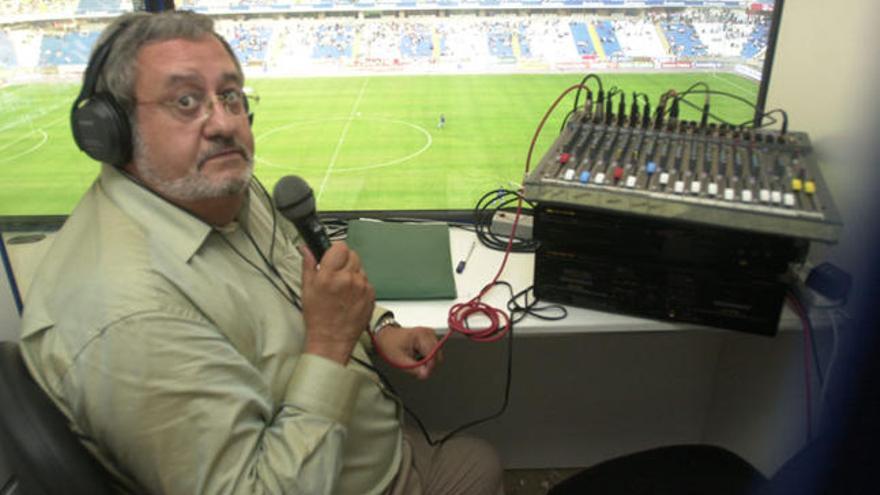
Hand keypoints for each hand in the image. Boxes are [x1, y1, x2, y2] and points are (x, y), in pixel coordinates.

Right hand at [300, 242, 374, 363]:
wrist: (332, 339)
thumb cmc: (318, 318)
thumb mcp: (306, 289)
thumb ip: (308, 265)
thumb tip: (307, 249)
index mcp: (329, 276)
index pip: (340, 246)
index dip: (335, 251)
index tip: (332, 256)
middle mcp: (347, 279)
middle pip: (352, 254)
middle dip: (344, 261)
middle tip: (336, 273)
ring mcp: (361, 287)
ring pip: (360, 268)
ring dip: (353, 273)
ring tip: (343, 288)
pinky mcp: (371, 295)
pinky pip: (366, 281)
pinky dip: (360, 285)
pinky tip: (350, 296)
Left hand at [374, 326, 442, 379]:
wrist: (386, 336)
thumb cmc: (390, 345)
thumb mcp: (400, 360)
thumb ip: (414, 368)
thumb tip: (426, 374)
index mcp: (421, 336)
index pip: (433, 356)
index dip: (429, 367)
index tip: (422, 374)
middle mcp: (428, 332)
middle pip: (437, 355)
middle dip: (428, 364)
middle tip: (416, 366)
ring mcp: (429, 333)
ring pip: (437, 353)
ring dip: (428, 360)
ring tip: (415, 359)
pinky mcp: (429, 336)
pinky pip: (434, 350)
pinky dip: (427, 355)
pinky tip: (418, 354)